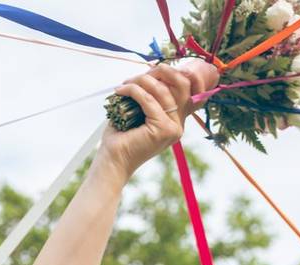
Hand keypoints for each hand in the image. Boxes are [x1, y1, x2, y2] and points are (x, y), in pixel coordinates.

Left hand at [98, 60, 218, 180]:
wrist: (113, 161)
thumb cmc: (121, 137)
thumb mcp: (137, 111)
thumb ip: (150, 95)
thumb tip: (150, 72)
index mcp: (175, 121)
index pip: (186, 90)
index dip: (175, 74)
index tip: (154, 70)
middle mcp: (178, 125)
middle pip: (182, 85)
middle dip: (162, 72)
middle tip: (142, 72)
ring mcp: (173, 128)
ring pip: (163, 91)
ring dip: (141, 81)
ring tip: (125, 84)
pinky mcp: (163, 129)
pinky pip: (148, 100)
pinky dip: (133, 91)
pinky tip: (121, 91)